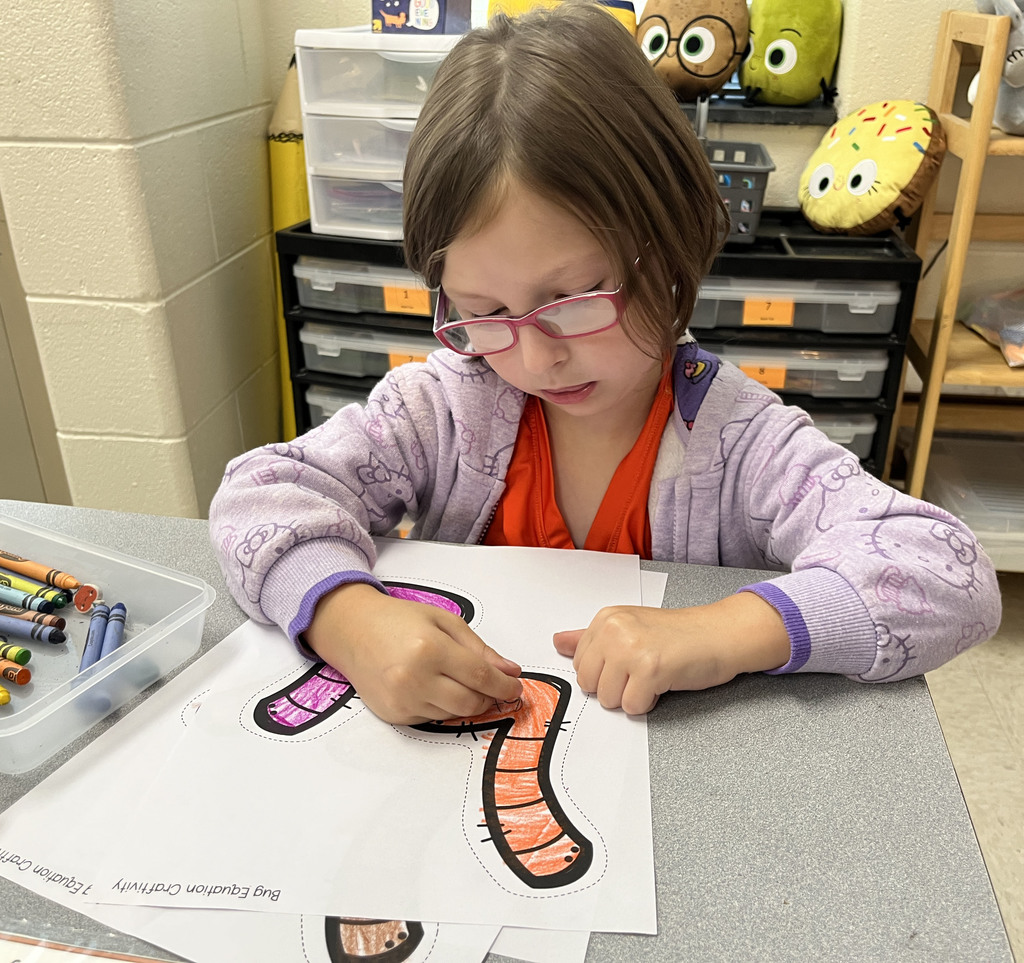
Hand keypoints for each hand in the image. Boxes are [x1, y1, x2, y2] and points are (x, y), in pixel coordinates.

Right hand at [304, 582, 521, 724]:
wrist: (353, 631)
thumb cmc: (398, 620)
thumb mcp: (444, 621)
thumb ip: (480, 648)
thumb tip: (509, 671)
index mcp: (430, 649)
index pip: (481, 677)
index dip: (504, 685)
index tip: (515, 687)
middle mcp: (414, 678)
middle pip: (470, 703)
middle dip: (489, 698)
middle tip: (494, 687)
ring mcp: (402, 700)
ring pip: (453, 714)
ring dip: (466, 702)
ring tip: (459, 681)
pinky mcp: (394, 715)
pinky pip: (432, 719)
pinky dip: (442, 707)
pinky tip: (435, 687)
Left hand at [552, 593, 789, 714]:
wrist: (719, 634)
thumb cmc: (678, 634)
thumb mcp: (629, 627)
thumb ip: (591, 638)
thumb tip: (558, 642)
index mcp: (606, 618)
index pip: (578, 664)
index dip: (604, 673)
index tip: (626, 663)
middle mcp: (614, 630)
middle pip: (588, 684)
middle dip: (613, 687)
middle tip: (640, 672)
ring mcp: (631, 649)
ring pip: (607, 699)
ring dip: (631, 697)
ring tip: (652, 677)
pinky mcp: (650, 670)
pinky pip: (632, 707)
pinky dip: (648, 704)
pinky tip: (662, 684)